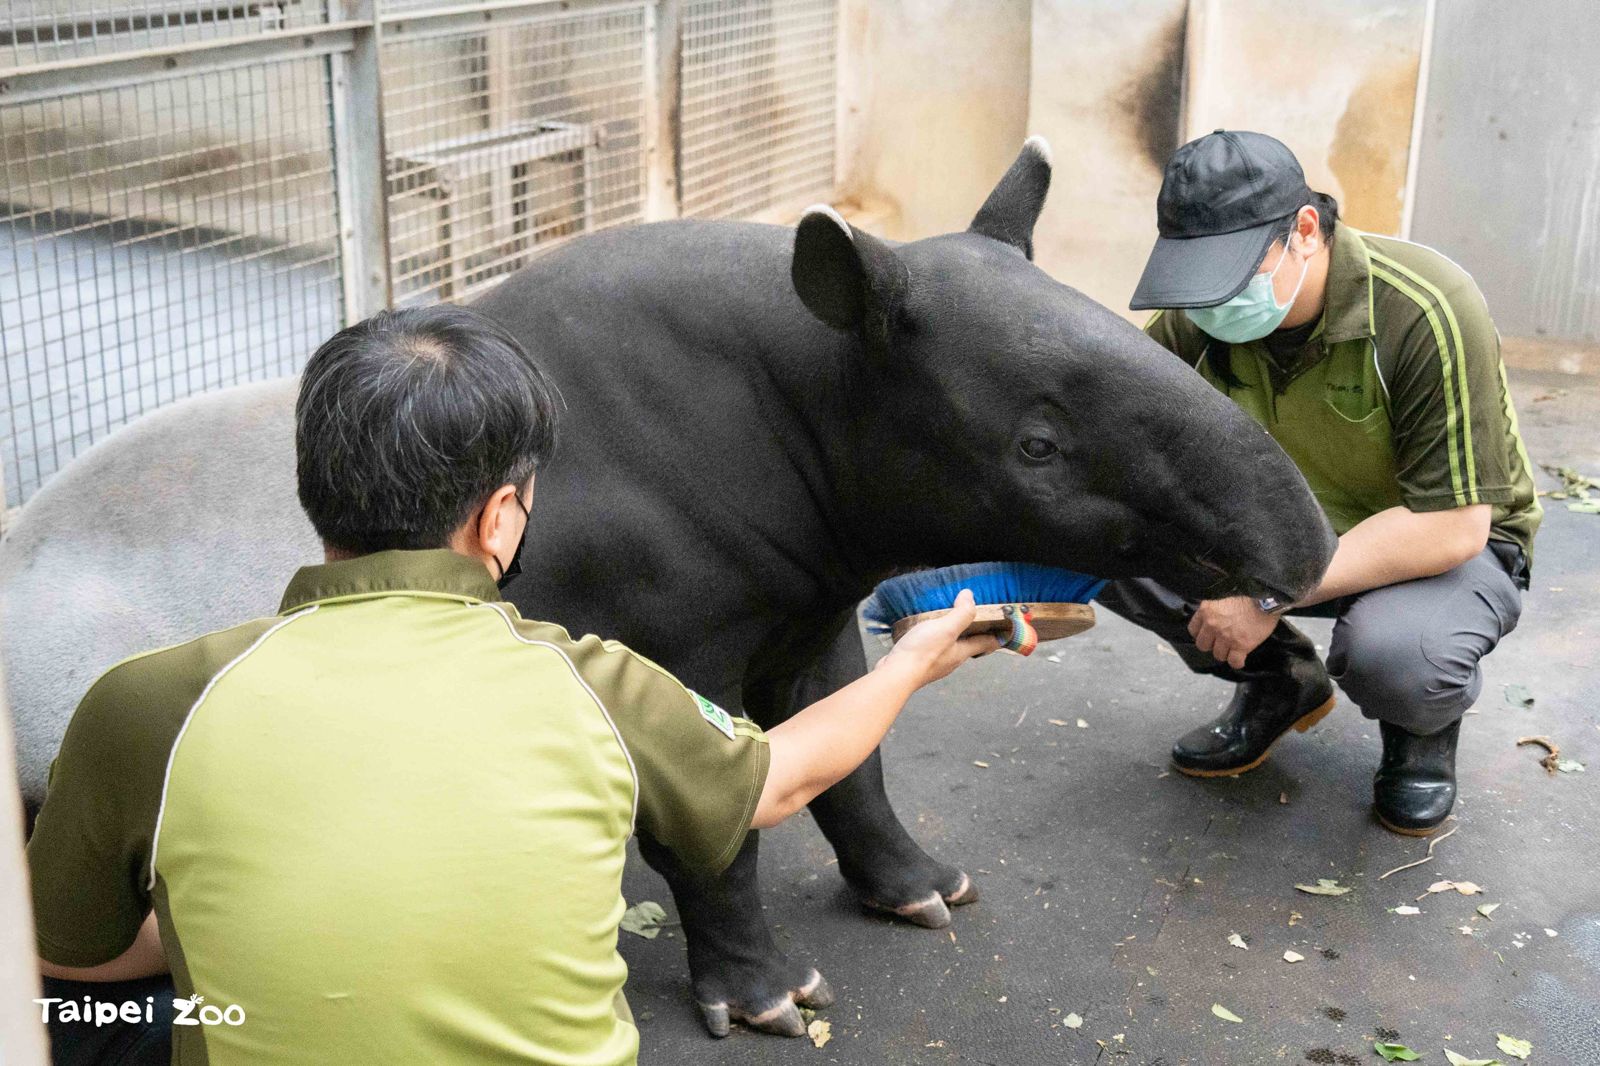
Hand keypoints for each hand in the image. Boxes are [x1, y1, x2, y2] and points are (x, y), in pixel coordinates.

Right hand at [879, 590, 1001, 685]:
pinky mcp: (921, 663)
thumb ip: (961, 613)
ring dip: (954, 636)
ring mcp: (936, 664)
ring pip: (951, 648)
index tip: (1006, 627)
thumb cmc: (923, 652)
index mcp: (962, 652)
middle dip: (975, 633)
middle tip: (976, 618)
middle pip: (970, 646)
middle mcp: (952, 660)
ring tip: (950, 621)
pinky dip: (937, 640)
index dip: (998, 635)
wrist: (897, 674)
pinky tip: (927, 633)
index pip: (987, 643)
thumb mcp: (946, 628)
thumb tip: (970, 596)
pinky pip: (934, 649)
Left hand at [1188, 595, 1278, 670]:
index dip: (1201, 634)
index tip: (1208, 635)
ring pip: (1218, 655)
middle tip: (1221, 642)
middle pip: (1203, 645)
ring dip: (1226, 653)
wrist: (1266, 597)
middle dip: (1212, 645)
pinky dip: (1237, 662)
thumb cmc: (1248, 594)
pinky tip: (1240, 658)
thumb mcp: (1222, 596)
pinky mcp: (1240, 645)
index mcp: (1206, 610)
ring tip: (1233, 648)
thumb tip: (1212, 620)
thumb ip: (1213, 609)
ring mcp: (1226, 636)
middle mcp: (1212, 624)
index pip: (1193, 630)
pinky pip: (1234, 662)